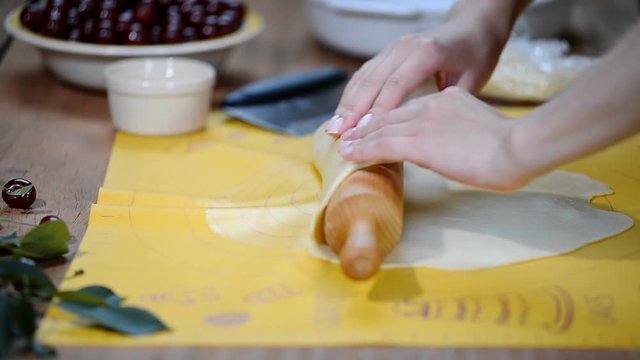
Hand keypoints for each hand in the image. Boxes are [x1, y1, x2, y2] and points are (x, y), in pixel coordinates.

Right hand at [325, 9, 508, 136]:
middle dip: (354, 109)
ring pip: (364, 76)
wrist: (473, 27)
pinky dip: (351, 94)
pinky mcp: (387, 53)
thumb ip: (444, 104)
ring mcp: (393, 48)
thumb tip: (421, 132)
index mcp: (428, 52)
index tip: (365, 131)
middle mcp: (405, 46)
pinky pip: (365, 73)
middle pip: (373, 80)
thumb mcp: (471, 81)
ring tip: (334, 127)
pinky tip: (342, 112)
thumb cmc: (476, 56)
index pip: (396, 84)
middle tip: (340, 134)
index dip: (379, 109)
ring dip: (347, 103)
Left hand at [338, 87, 529, 191]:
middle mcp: (433, 106)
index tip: (376, 126)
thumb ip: (464, 132)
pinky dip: (363, 150)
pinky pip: (382, 145)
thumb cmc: (513, 148)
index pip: (411, 108)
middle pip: (391, 115)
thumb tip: (456, 148)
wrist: (519, 147)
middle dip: (367, 126)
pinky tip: (350, 156)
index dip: (389, 117)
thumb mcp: (484, 130)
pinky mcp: (419, 142)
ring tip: (345, 147)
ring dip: (360, 139)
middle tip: (350, 135)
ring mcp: (424, 122)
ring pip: (381, 128)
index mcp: (450, 100)